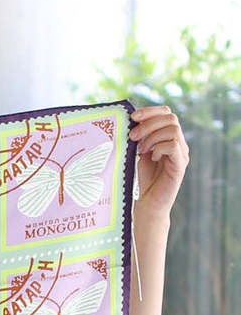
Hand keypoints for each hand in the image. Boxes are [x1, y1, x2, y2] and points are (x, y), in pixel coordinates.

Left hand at [129, 104, 188, 219]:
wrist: (149, 203)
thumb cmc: (145, 178)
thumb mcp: (140, 152)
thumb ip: (141, 137)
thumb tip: (132, 120)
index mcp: (170, 137)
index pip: (166, 113)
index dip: (150, 111)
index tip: (133, 117)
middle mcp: (179, 143)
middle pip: (170, 118)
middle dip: (148, 124)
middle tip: (132, 136)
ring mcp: (182, 153)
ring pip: (173, 130)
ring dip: (152, 136)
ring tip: (141, 150)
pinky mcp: (180, 164)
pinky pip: (174, 146)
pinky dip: (159, 148)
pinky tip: (151, 157)